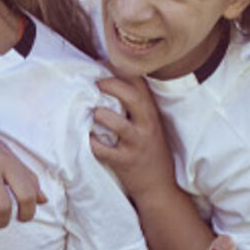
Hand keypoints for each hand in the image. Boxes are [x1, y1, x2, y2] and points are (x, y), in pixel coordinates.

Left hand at [89, 76, 175, 199]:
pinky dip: (93, 144)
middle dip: (111, 85)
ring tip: (94, 113)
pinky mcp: (125, 161)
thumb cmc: (151, 151)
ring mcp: (136, 143)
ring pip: (119, 124)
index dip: (121, 69)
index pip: (140, 83)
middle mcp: (146, 125)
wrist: (160, 186)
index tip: (102, 63)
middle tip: (95, 84)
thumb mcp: (151, 125)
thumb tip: (111, 81)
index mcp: (151, 113)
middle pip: (132, 97)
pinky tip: (88, 139)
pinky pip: (105, 151)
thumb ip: (137, 106)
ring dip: (102, 115)